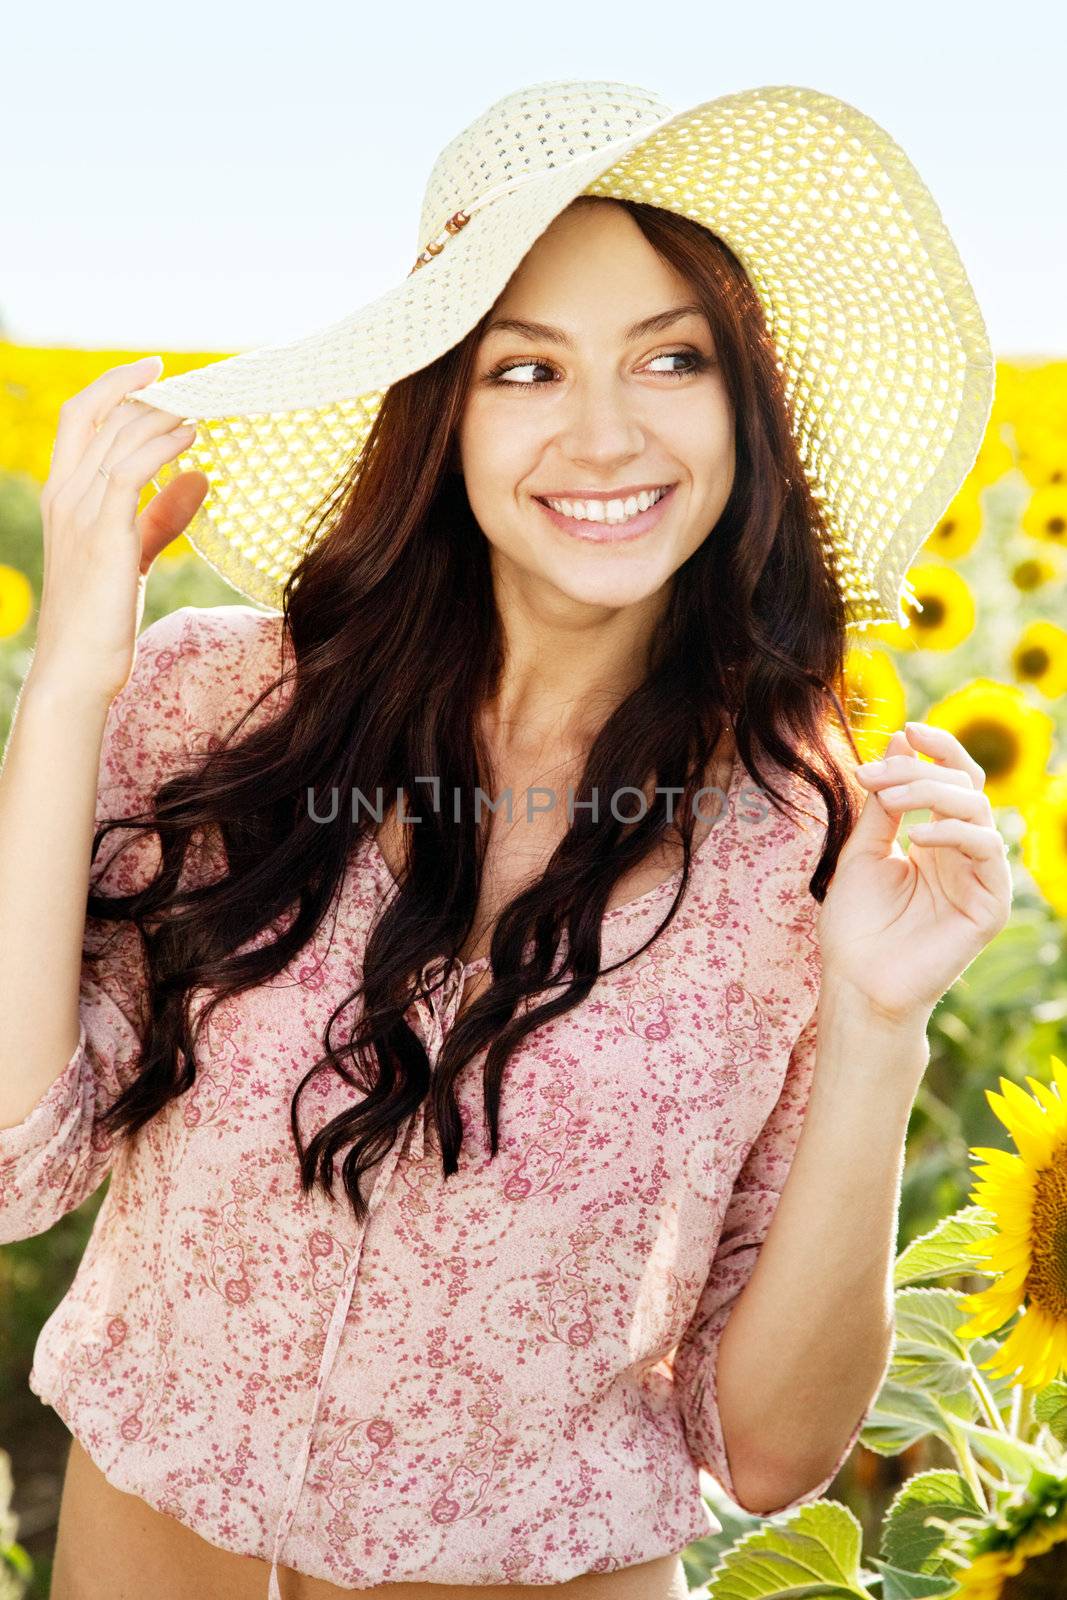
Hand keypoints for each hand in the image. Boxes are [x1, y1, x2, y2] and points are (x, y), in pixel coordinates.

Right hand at [32, 355, 208, 704]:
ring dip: (163, 416)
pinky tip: (192, 439)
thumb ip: (163, 513)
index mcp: (62, 493)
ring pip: (117, 437)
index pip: (79, 416)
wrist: (78, 667)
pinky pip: (129, 471)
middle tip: (194, 386)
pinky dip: (162, 447)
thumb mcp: (134, 552)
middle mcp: (63, 494)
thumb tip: (200, 477)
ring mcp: (78, 512)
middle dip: (147, 392)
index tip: (156, 369)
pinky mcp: (102, 534)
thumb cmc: (102, 615)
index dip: (115, 385)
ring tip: (202, 410)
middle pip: (100, 415)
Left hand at [816, 722, 1012, 1027]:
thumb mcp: (862, 851)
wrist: (857, 983)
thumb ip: (883, 802)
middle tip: (873, 774)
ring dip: (931, 793)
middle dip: (918, 770)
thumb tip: (900, 741)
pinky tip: (919, 838)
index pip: (952, 779)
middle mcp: (962, 854)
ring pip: (977, 810)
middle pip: (963, 786)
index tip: (905, 728)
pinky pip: (987, 851)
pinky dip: (955, 834)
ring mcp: (979, 877)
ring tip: (890, 799)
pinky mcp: (990, 904)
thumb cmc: (856, 926)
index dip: (936, 748)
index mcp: (936, 840)